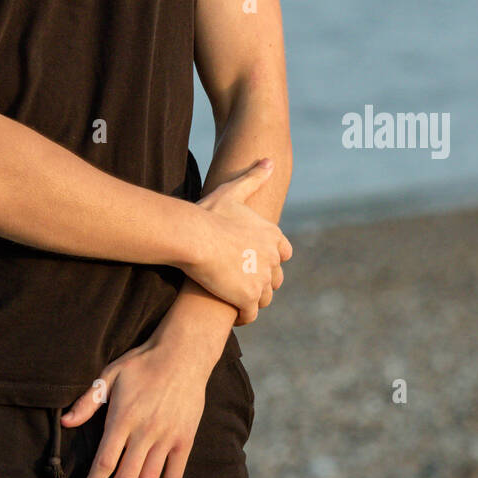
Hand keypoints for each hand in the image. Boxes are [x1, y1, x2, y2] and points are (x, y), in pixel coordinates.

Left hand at [61, 334, 212, 477]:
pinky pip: (174, 474)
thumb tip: (66, 422)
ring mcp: (167, 437)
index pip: (105, 462)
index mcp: (123, 417)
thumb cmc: (142, 363)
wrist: (183, 354)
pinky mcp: (184, 439)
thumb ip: (88, 401)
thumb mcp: (110, 374)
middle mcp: (145, 432)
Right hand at [186, 160, 292, 322]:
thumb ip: (253, 178)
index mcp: (272, 236)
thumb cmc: (209, 214)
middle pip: (274, 279)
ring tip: (232, 297)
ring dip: (251, 299)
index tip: (250, 261)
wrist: (193, 236)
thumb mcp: (232, 191)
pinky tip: (230, 312)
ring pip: (263, 298)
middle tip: (237, 281)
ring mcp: (262, 280)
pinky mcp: (248, 298)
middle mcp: (273, 259)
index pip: (283, 254)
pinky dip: (242, 316)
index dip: (269, 259)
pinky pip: (250, 314)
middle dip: (259, 282)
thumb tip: (270, 161)